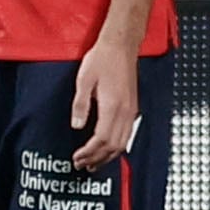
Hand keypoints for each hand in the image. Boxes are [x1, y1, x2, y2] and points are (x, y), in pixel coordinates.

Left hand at [70, 35, 140, 170]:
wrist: (121, 44)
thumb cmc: (102, 58)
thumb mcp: (84, 79)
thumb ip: (80, 104)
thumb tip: (76, 126)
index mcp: (112, 106)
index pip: (101, 140)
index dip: (89, 153)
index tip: (76, 158)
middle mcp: (125, 111)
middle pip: (113, 146)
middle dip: (97, 159)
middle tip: (82, 165)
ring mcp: (131, 109)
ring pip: (123, 142)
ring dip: (108, 156)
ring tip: (94, 163)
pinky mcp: (133, 106)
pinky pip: (127, 134)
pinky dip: (117, 147)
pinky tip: (108, 148)